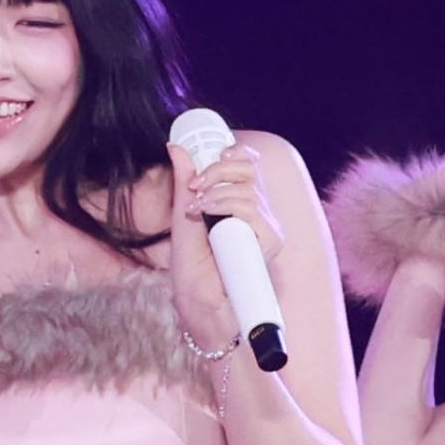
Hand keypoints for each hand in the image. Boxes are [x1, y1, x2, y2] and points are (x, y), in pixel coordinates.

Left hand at [179, 139, 283, 259]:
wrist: (197, 297)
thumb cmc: (192, 264)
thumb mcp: (183, 215)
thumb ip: (184, 182)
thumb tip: (175, 146)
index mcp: (239, 202)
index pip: (248, 165)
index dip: (234, 154)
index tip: (212, 156)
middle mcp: (256, 211)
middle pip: (249, 170)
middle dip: (218, 171)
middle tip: (195, 185)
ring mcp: (264, 226)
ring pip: (247, 190)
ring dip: (216, 193)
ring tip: (195, 209)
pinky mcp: (269, 241)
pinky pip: (252, 211)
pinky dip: (226, 207)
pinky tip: (206, 214)